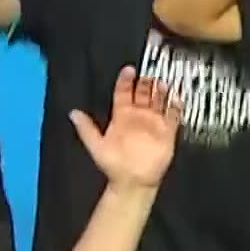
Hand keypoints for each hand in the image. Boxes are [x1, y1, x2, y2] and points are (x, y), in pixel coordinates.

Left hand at [72, 68, 180, 190]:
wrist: (133, 180)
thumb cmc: (114, 164)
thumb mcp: (96, 145)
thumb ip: (86, 128)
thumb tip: (73, 112)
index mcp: (121, 116)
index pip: (123, 93)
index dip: (125, 80)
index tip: (128, 69)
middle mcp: (138, 117)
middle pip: (143, 94)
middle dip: (146, 82)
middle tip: (149, 73)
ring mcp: (153, 123)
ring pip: (159, 101)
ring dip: (161, 91)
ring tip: (162, 82)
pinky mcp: (167, 131)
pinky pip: (173, 115)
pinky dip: (176, 106)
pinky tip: (176, 97)